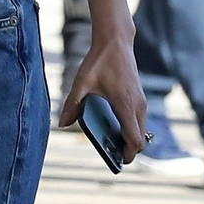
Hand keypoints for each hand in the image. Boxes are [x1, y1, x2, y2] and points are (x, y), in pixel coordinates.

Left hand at [59, 31, 146, 163]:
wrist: (115, 41)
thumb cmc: (99, 62)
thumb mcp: (81, 83)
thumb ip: (72, 104)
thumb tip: (62, 124)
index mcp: (125, 105)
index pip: (134, 139)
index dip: (128, 154)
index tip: (118, 161)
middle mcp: (137, 105)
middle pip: (141, 139)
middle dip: (128, 150)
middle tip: (111, 155)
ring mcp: (141, 101)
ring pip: (141, 130)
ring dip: (130, 139)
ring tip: (110, 143)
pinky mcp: (140, 97)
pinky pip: (139, 120)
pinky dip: (131, 128)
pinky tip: (113, 128)